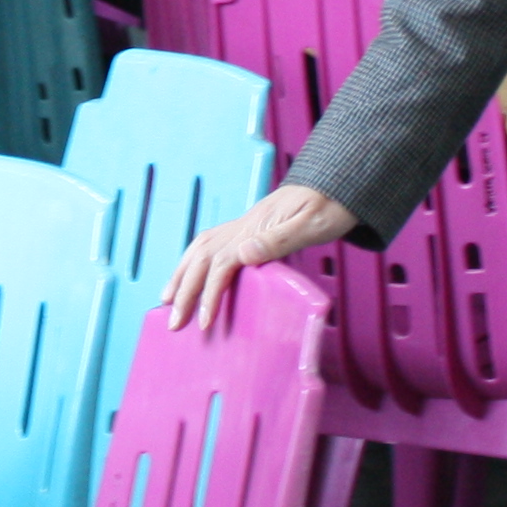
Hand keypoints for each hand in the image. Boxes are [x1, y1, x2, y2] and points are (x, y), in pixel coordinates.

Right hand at [156, 185, 355, 330]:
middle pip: (202, 258)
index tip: (204, 322)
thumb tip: (243, 254)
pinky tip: (190, 271)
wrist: (339, 182)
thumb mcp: (312, 225)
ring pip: (200, 249)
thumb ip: (278, 240)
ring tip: (166, 298)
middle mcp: (243, 225)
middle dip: (183, 291)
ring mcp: (243, 224)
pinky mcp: (248, 226)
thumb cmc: (332, 206)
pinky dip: (193, 260)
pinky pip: (211, 243)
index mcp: (256, 227)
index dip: (209, 293)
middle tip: (173, 323)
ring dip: (180, 274)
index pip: (221, 263)